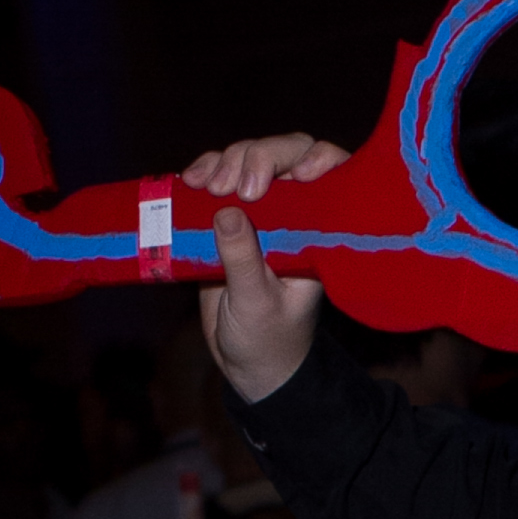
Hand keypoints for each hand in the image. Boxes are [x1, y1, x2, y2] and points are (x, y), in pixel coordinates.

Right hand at [185, 135, 350, 408]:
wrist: (247, 363)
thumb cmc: (268, 338)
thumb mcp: (257, 304)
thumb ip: (243, 260)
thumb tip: (227, 212)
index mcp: (316, 231)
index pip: (330, 175)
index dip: (318, 159)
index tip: (298, 174)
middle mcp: (292, 213)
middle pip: (284, 155)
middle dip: (256, 157)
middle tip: (233, 187)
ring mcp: (258, 212)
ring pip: (246, 160)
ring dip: (224, 161)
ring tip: (207, 187)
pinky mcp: (225, 217)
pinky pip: (215, 179)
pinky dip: (201, 171)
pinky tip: (187, 180)